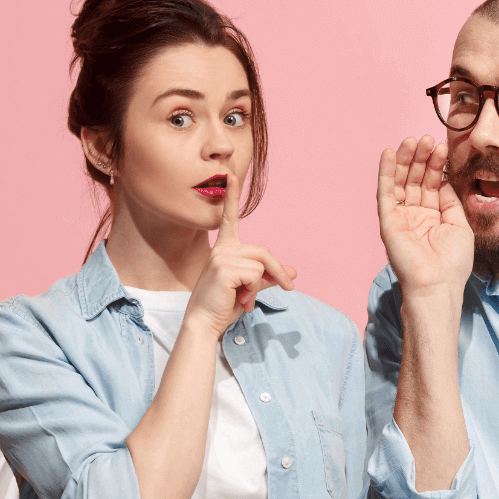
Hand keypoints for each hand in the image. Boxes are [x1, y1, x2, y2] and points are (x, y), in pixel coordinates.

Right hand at [183, 174, 296, 336]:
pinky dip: (254, 290)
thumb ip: (269, 276)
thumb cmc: (225, 305)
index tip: (230, 176)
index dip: (231, 198)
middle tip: (289, 289)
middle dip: (279, 272)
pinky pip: (256, 275)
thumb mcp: (251, 288)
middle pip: (264, 252)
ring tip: (245, 298)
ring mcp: (221, 257)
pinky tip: (239, 298)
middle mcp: (222, 249)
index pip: (229, 219)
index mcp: (225, 249)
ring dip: (262, 285)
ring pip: (262, 265)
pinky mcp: (224, 268)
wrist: (206, 322)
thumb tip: (293, 272)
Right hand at [376, 135, 472, 304]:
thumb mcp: (459, 225)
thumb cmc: (453, 262)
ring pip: (400, 182)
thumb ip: (450, 201)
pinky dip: (386, 173)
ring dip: (404, 160)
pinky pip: (385, 193)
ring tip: (412, 141)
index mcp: (433, 217)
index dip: (435, 165)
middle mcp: (415, 215)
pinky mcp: (388, 222)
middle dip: (420, 158)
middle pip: (415, 179)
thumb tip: (443, 179)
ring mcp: (401, 217)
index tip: (442, 147)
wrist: (438, 284)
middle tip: (426, 138)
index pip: (432, 184)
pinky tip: (389, 154)